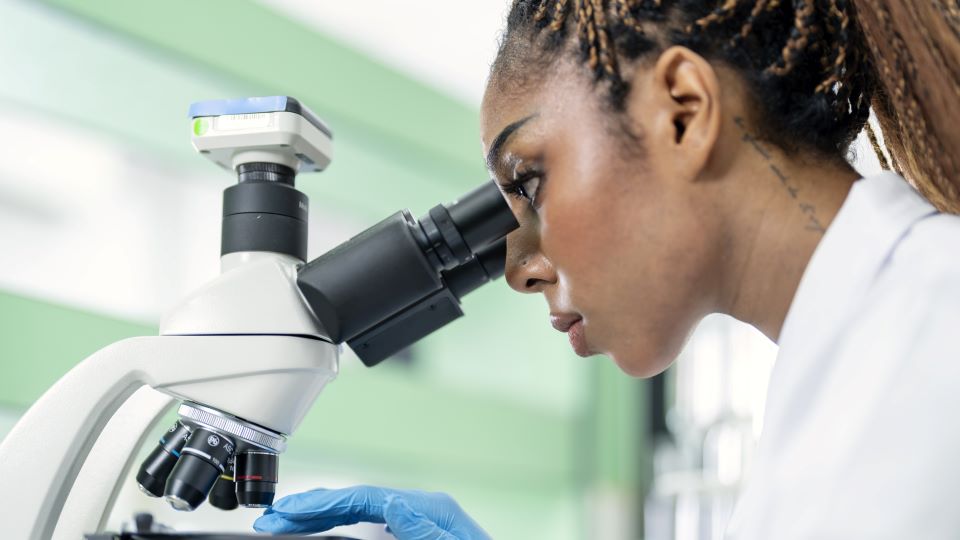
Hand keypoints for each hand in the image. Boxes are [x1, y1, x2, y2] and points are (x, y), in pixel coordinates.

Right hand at [253, 485, 490, 539]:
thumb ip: (421, 531)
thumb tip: (392, 503)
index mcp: (428, 509)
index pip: (364, 499)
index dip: (323, 504)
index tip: (288, 512)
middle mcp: (420, 508)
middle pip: (355, 501)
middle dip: (311, 507)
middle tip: (271, 516)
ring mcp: (416, 519)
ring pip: (358, 512)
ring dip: (320, 517)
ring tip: (284, 521)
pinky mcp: (414, 533)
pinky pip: (369, 526)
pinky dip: (339, 528)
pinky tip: (318, 531)